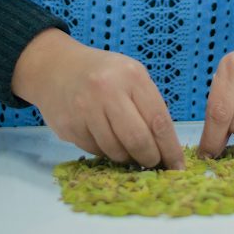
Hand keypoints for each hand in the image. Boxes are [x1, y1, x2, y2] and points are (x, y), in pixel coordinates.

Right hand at [11, 29, 184, 169]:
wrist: (56, 66)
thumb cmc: (103, 73)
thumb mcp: (131, 76)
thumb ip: (149, 105)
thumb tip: (167, 148)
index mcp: (131, 76)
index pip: (159, 121)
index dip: (170, 149)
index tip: (177, 167)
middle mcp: (107, 90)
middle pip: (138, 141)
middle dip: (150, 159)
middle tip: (152, 163)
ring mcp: (85, 109)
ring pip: (116, 151)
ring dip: (127, 157)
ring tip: (127, 148)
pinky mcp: (69, 126)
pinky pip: (96, 151)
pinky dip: (105, 151)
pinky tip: (103, 137)